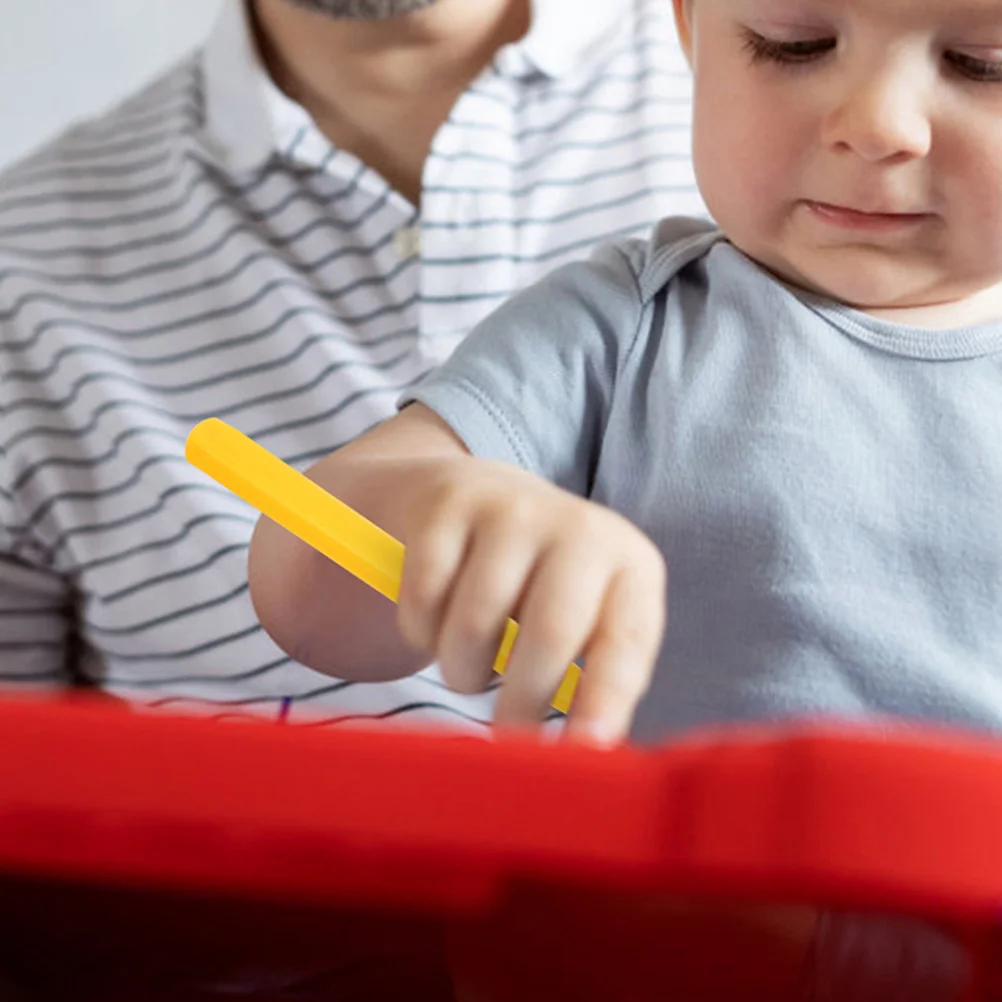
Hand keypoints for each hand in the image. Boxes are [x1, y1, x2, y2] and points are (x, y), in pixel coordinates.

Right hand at [395, 457, 666, 741]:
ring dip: (463, 669)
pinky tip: (437, 623)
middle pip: (551, 632)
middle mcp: (580, 529)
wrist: (485, 497)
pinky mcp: (450, 505)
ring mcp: (512, 510)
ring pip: (475, 623)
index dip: (606, 701)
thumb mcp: (590, 619)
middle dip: (523, 702)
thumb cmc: (546, 587)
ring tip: (469, 666)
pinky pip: (424, 597)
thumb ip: (596, 683)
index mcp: (630, 568)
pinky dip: (421, 631)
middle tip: (508, 733)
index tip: (583, 752)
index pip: (625, 644)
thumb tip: (584, 760)